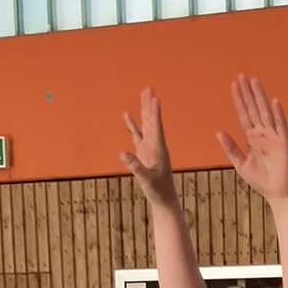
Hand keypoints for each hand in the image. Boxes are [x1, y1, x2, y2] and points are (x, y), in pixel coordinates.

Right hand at [120, 88, 175, 202]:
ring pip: (146, 125)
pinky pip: (137, 135)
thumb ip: (136, 167)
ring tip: (143, 94)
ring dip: (144, 110)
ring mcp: (149, 148)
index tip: (155, 98)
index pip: (156, 127)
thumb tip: (123, 153)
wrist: (164, 198)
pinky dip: (132, 125)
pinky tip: (127, 115)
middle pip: (152, 121)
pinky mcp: (144, 153)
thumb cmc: (158, 191)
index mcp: (158, 150)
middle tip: (149, 88)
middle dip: (149, 105)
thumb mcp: (146, 180)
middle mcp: (155, 145)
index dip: (155, 113)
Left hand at [216, 76, 287, 202]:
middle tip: (241, 76)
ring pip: (265, 112)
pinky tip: (274, 101)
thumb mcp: (241, 164)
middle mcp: (262, 133)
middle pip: (253, 109)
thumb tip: (218, 132)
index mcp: (252, 138)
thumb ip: (230, 148)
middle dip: (247, 93)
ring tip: (254, 81)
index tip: (233, 85)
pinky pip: (281, 126)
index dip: (238, 100)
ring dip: (260, 97)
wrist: (277, 192)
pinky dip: (278, 114)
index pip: (243, 114)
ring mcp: (274, 136)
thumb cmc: (261, 180)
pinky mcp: (284, 143)